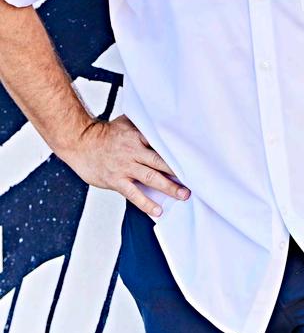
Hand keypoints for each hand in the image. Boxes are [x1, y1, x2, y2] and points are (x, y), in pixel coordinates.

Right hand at [60, 115, 190, 216]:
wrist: (81, 143)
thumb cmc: (105, 133)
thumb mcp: (126, 122)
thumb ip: (143, 124)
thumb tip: (163, 121)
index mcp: (137, 136)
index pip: (161, 144)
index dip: (176, 151)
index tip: (192, 158)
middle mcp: (133, 151)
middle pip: (160, 162)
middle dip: (178, 172)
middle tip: (194, 180)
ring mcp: (125, 167)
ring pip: (151, 178)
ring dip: (168, 187)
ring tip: (183, 195)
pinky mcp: (116, 180)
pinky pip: (134, 194)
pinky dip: (146, 203)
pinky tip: (158, 211)